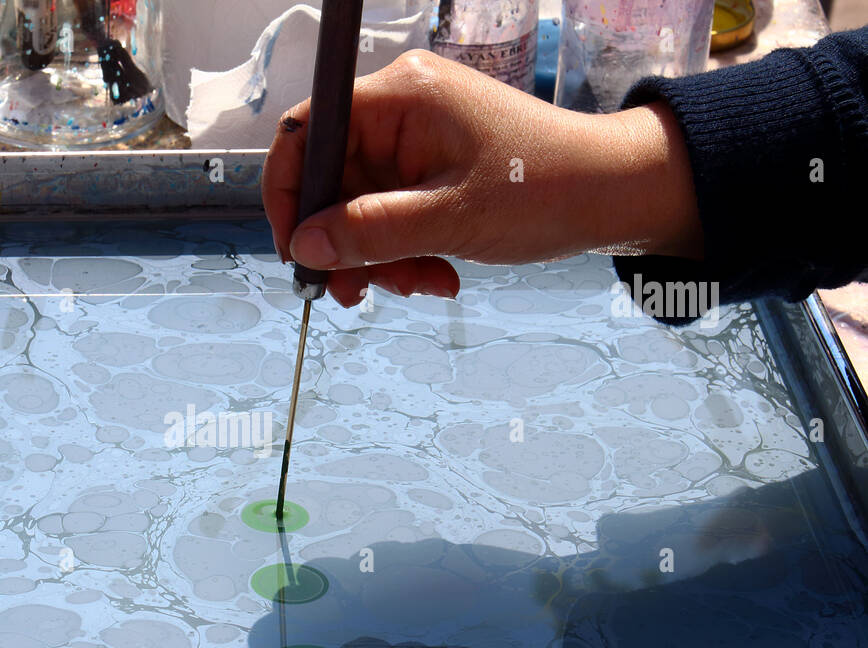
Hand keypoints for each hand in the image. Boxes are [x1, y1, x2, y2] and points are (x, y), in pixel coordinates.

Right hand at [262, 49, 704, 307]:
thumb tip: (303, 246)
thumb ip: (370, 233)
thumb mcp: (450, 220)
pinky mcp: (431, 171)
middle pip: (331, 180)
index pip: (307, 131)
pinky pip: (392, 217)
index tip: (295, 250)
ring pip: (360, 209)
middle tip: (359, 294)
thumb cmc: (547, 189)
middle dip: (345, 243)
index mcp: (401, 97)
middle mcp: (401, 112)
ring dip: (379, 258)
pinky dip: (404, 253)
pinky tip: (437, 276)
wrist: (615, 195)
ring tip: (420, 286)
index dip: (288, 192)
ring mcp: (416, 143)